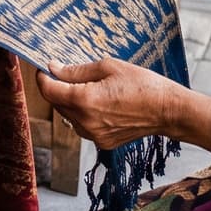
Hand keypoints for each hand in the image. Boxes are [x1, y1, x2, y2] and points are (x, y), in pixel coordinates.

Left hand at [36, 58, 179, 148]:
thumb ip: (76, 70)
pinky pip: (82, 126)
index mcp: (85, 100)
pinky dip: (83, 114)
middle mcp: (85, 122)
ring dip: (70, 102)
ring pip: (68, 116)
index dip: (43, 77)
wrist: (168, 111)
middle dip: (57, 88)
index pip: (48, 90)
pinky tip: (100, 103)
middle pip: (56, 103)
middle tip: (68, 73)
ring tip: (90, 88)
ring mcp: (94, 135)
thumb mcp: (108, 67)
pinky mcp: (103, 142)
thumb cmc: (142, 84)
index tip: (45, 67)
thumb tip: (53, 69)